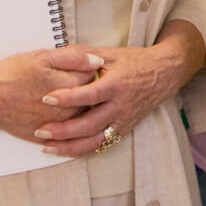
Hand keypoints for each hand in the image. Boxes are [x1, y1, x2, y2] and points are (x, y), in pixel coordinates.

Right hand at [0, 47, 102, 140]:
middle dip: (86, 89)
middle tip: (71, 80)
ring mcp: (58, 126)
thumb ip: (73, 57)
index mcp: (69, 87)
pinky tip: (61, 115)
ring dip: (79, 106)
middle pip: (91, 99)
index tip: (80, 66)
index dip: (88, 69)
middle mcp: (67, 110)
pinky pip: (68, 135)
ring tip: (64, 96)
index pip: (94, 77)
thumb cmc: (11, 75)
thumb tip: (97, 60)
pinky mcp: (47, 137)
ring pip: (81, 117)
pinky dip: (69, 126)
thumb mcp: (42, 57)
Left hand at [33, 45, 183, 156]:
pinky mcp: (124, 129)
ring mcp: (123, 120)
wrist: (164, 74)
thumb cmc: (135, 62)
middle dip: (63, 130)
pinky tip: (65, 150)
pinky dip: (82, 150)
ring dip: (70, 147)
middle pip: (90, 124)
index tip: (46, 98)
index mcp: (117, 84)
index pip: (90, 94)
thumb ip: (85, 56)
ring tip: (47, 147)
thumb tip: (58, 54)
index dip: (68, 98)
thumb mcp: (111, 54)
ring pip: (95, 141)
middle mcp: (121, 105)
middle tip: (40, 130)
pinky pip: (102, 145)